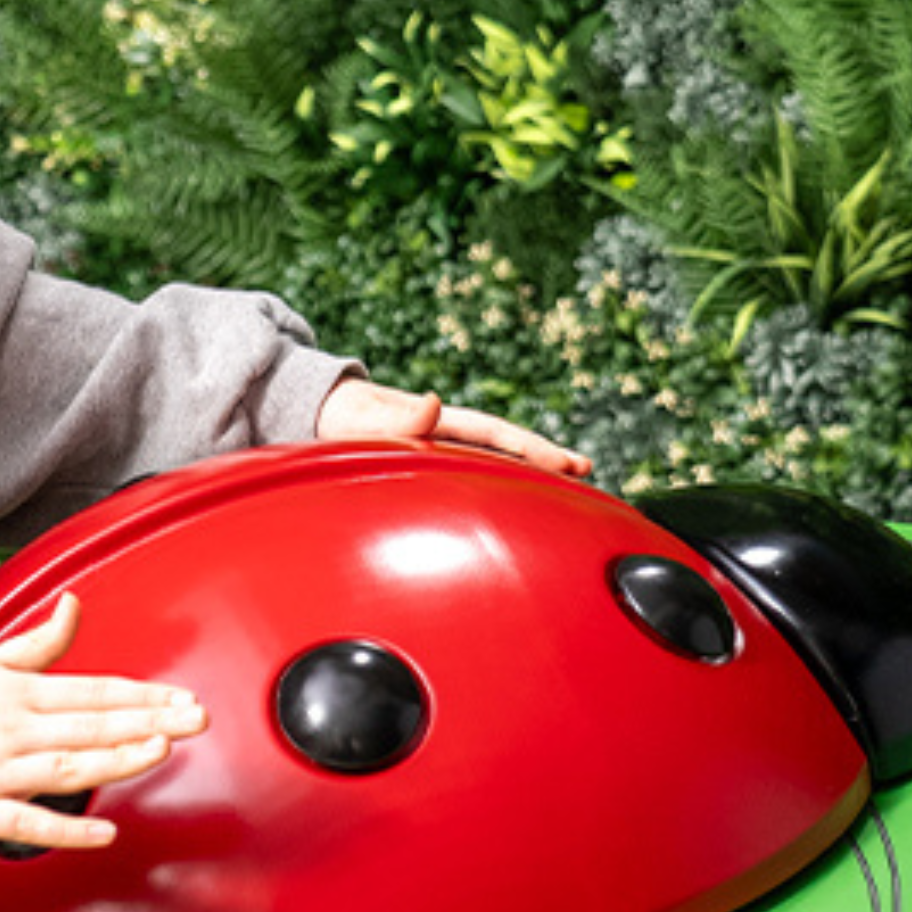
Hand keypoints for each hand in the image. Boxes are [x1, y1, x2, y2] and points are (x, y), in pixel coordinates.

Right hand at [0, 593, 207, 850]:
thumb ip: (39, 642)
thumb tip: (73, 604)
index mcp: (17, 693)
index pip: (93, 691)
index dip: (142, 695)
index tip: (182, 698)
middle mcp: (12, 732)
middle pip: (91, 726)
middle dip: (148, 722)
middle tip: (194, 721)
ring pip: (68, 769)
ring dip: (117, 762)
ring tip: (159, 752)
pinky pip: (30, 825)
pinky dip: (67, 829)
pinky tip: (104, 830)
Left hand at [316, 377, 591, 477]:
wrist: (324, 413)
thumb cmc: (342, 418)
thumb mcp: (362, 418)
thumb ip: (396, 416)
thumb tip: (434, 403)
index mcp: (441, 423)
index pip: (497, 436)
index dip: (533, 450)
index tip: (569, 465)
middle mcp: (450, 435)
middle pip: (508, 449)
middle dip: (547, 460)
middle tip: (587, 473)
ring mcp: (443, 451)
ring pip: (496, 464)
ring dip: (531, 476)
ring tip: (573, 490)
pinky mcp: (432, 469)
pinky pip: (476, 480)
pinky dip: (503, 490)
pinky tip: (522, 509)